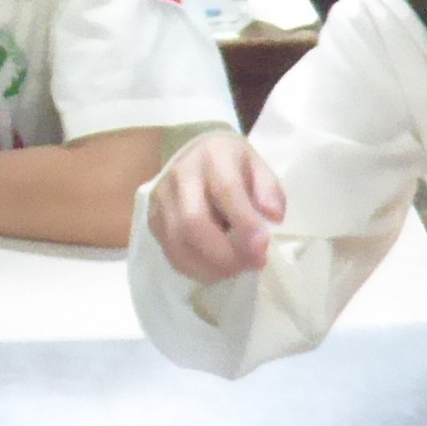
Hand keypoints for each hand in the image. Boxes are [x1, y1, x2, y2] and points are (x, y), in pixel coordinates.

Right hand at [148, 131, 285, 282]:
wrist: (197, 157)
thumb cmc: (233, 166)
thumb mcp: (259, 167)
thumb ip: (269, 190)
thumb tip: (273, 217)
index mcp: (213, 156)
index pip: (225, 190)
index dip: (244, 223)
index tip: (263, 248)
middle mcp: (181, 176)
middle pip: (193, 222)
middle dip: (225, 253)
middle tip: (251, 264)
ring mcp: (162, 199)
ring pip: (178, 243)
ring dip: (211, 266)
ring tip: (237, 269)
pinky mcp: (153, 220)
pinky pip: (171, 253)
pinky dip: (196, 269)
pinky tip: (217, 269)